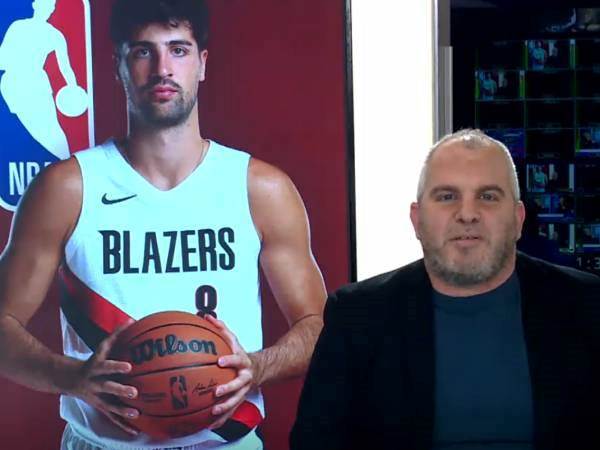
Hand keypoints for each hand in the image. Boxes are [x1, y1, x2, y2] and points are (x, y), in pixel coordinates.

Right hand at [63, 323, 139, 434]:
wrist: (67, 379)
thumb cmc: (91, 361)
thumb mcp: (101, 348)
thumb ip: (116, 335)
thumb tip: (132, 320)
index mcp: (95, 368)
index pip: (105, 366)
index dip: (115, 367)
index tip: (129, 367)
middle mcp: (94, 384)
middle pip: (107, 388)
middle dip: (120, 390)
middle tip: (134, 392)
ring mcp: (96, 398)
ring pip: (109, 406)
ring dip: (122, 411)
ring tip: (136, 413)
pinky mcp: (100, 407)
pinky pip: (112, 418)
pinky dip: (123, 426)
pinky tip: (135, 432)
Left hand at [205, 315, 257, 429]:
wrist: (259, 369)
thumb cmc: (241, 355)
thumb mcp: (233, 341)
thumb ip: (220, 329)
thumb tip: (206, 317)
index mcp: (243, 362)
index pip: (237, 360)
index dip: (230, 360)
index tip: (220, 361)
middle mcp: (245, 377)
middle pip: (239, 384)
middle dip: (228, 389)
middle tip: (216, 392)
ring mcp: (243, 390)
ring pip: (236, 400)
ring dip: (225, 407)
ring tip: (213, 412)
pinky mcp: (240, 399)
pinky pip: (231, 410)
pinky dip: (222, 418)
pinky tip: (211, 425)